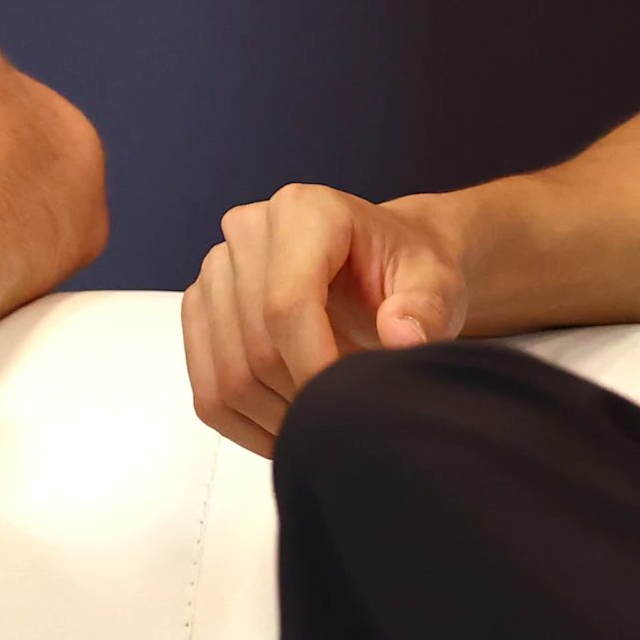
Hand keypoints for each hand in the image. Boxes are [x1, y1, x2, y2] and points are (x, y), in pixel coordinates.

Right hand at [182, 183, 468, 455]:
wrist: (384, 264)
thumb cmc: (407, 270)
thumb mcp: (437, 282)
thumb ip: (425, 309)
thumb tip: (402, 336)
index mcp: (303, 211)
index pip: (286, 304)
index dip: (314, 367)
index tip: (348, 404)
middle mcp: (248, 230)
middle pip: (255, 346)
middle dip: (301, 399)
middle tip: (346, 417)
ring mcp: (216, 270)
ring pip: (226, 375)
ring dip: (274, 419)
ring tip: (322, 422)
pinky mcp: (202, 309)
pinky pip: (205, 388)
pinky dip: (245, 425)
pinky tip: (288, 428)